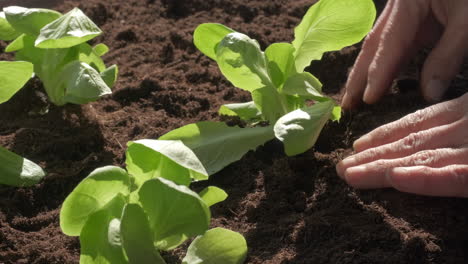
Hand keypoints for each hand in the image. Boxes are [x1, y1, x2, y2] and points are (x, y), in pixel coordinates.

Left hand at [336, 93, 467, 196]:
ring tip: (349, 175)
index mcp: (467, 111)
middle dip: (374, 155)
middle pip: (413, 142)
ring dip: (382, 167)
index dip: (386, 134)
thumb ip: (453, 136)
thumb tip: (434, 136)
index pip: (420, 122)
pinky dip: (425, 178)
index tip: (358, 146)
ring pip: (423, 157)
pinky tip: (395, 178)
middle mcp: (467, 125)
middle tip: (340, 168)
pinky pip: (456, 177)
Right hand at [342, 0, 467, 108]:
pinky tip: (379, 82)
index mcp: (408, 4)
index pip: (388, 44)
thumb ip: (447, 57)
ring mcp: (406, 13)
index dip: (378, 73)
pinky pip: (395, 46)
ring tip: (354, 98)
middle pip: (373, 46)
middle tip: (346, 105)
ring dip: (367, 73)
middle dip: (358, 76)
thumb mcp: (467, 21)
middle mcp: (399, 9)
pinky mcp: (416, 19)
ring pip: (380, 47)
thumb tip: (428, 94)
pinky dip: (386, 66)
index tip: (368, 99)